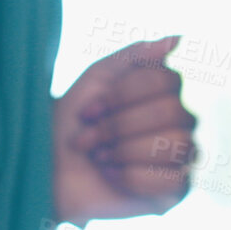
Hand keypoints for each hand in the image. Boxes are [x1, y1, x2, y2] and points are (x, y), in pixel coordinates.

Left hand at [54, 36, 194, 225]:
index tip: (87, 111)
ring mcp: (181, 157)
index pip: (170, 81)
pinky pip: (175, 180)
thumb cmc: (73, 123)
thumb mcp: (97, 79)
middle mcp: (180, 123)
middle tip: (87, 139)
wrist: (49, 172)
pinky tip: (110, 175)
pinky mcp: (175, 191)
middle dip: (120, 126)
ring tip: (98, 157)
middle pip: (174, 112)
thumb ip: (135, 56)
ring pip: (178, 145)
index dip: (125, 95)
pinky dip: (133, 177)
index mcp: (165, 93)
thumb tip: (177, 38)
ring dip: (126, 150)